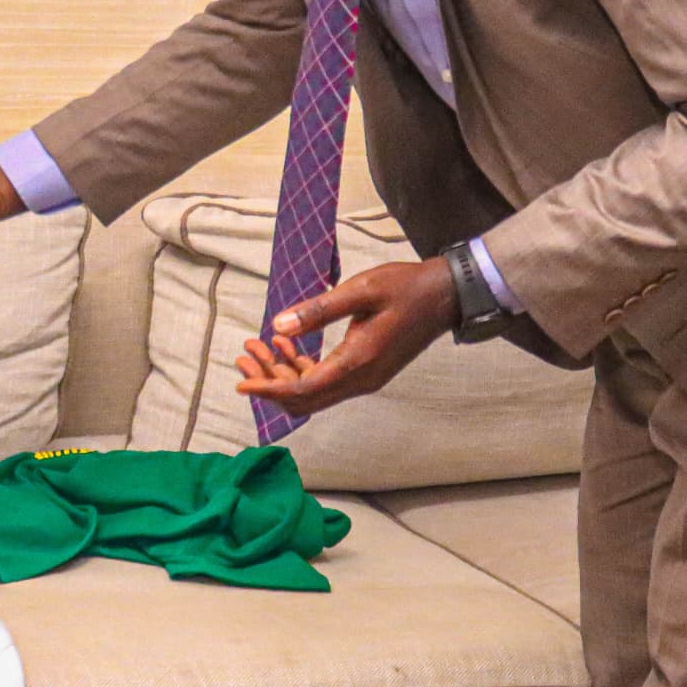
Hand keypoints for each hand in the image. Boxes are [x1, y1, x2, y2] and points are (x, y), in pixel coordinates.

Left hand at [234, 258, 456, 419]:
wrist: (445, 296)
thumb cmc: (405, 288)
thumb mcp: (360, 290)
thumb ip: (318, 310)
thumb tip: (279, 326)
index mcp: (358, 361)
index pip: (304, 389)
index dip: (269, 389)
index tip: (241, 383)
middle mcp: (361, 379)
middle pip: (304, 398)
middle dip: (269, 382)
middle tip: (244, 356)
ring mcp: (366, 379)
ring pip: (314, 392)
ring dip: (282, 375)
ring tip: (256, 347)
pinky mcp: (367, 372)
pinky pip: (326, 381)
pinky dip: (301, 369)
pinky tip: (284, 345)